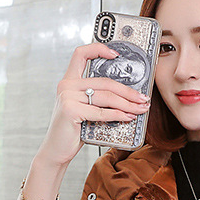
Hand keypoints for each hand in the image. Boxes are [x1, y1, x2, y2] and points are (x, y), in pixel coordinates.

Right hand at [35, 44, 150, 168]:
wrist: (56, 151)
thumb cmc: (73, 131)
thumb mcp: (84, 110)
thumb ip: (97, 99)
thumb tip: (127, 98)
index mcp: (69, 81)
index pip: (81, 54)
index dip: (98, 49)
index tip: (116, 54)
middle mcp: (66, 85)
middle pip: (104, 81)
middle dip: (128, 91)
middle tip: (143, 98)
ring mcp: (67, 97)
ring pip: (106, 97)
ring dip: (128, 104)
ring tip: (141, 109)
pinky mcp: (71, 110)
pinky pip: (101, 112)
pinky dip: (118, 115)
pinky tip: (128, 117)